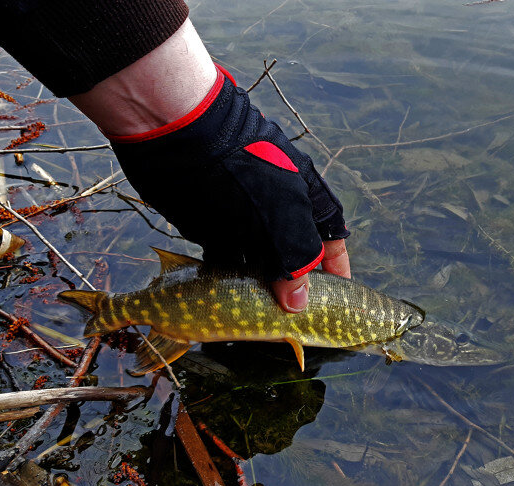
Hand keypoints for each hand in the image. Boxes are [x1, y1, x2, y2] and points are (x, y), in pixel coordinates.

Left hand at [69, 21, 348, 308]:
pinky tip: (228, 301)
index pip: (331, 240)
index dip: (335, 271)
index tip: (334, 300)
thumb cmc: (239, 171)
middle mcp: (278, 212)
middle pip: (294, 257)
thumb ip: (296, 259)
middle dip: (294, 288)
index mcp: (306, 200)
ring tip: (261, 319)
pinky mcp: (213, 228)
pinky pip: (227, 263)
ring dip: (260, 290)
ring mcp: (245, 221)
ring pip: (259, 264)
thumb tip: (300, 304)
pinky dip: (228, 282)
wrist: (177, 137)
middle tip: (291, 319)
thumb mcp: (280, 215)